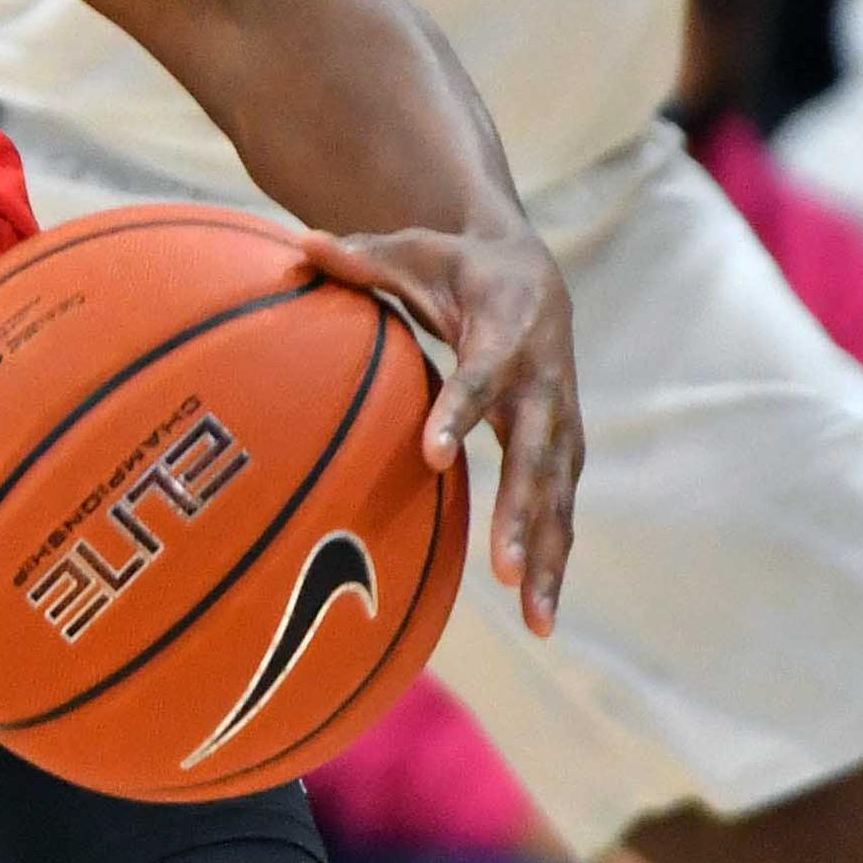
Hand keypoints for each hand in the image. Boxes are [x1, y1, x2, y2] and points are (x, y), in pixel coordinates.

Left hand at [298, 223, 580, 633]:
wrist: (534, 273)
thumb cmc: (454, 266)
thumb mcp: (410, 252)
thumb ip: (359, 257)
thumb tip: (297, 243)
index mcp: (507, 332)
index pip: (481, 377)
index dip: (459, 414)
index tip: (430, 455)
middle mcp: (544, 382)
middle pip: (537, 453)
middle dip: (523, 512)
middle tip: (504, 570)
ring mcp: (561, 421)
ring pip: (560, 495)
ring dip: (548, 554)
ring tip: (536, 619)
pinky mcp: (564, 450)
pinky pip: (563, 510)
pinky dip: (557, 560)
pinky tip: (541, 618)